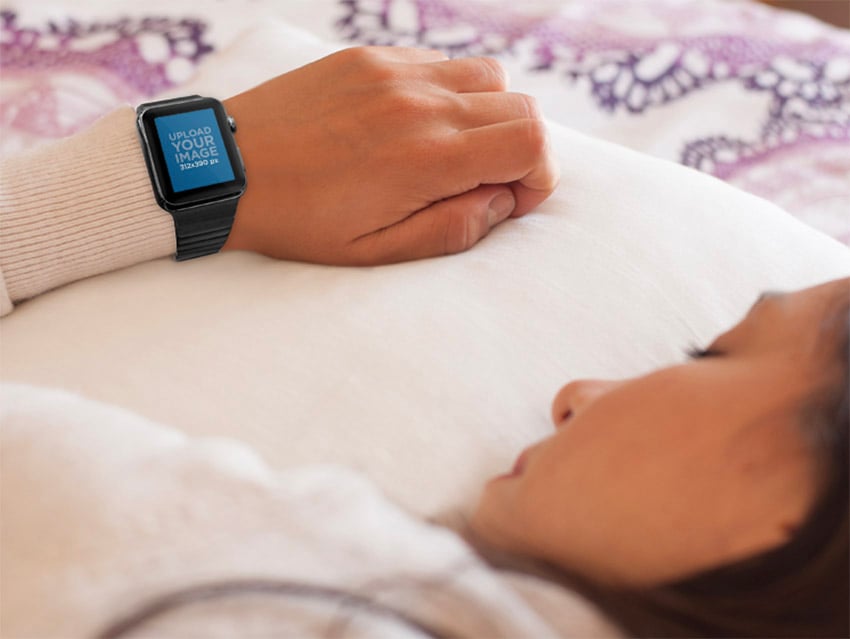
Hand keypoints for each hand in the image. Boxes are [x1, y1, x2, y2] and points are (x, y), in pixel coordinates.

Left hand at [222, 46, 558, 264]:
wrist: (226, 170)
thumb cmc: (299, 221)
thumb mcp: (376, 252)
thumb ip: (452, 229)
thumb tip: (502, 201)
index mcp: (426, 160)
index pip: (532, 142)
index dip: (539, 177)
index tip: (510, 199)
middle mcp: (420, 104)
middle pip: (522, 107)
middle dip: (522, 150)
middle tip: (485, 181)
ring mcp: (394, 72)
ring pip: (489, 76)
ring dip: (490, 116)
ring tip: (452, 151)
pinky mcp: (370, 57)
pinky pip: (440, 62)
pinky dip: (450, 92)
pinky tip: (416, 123)